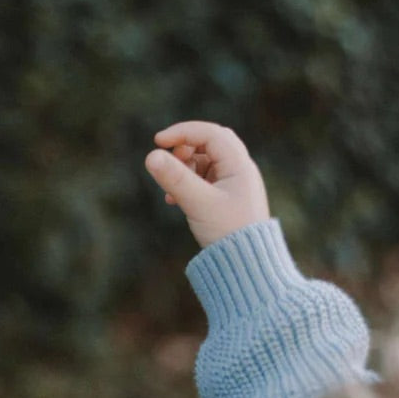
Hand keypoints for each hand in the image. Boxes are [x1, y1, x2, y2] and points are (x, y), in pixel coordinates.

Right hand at [145, 121, 269, 248]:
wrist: (247, 265)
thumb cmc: (228, 233)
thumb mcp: (198, 203)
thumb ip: (175, 178)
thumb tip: (151, 156)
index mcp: (239, 164)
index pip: (209, 133)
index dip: (182, 132)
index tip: (157, 141)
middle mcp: (240, 169)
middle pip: (209, 143)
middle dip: (185, 148)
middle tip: (168, 159)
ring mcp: (235, 184)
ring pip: (206, 161)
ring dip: (185, 168)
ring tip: (171, 188)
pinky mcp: (228, 198)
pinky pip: (206, 180)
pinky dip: (189, 183)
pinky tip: (173, 199)